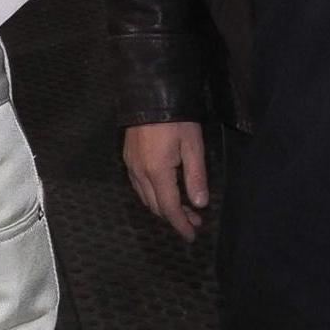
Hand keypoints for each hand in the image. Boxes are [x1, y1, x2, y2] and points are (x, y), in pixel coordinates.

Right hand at [123, 119, 208, 241]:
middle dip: (175, 217)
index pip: (169, 208)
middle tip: (194, 220)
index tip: (191, 236)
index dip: (181, 224)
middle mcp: (139, 173)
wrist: (150, 93)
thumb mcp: (193, 145)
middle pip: (156, 206)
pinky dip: (152, 195)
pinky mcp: (128, 157)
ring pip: (145, 198)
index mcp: (157, 172)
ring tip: (183, 208)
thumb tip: (200, 204)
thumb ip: (196, 176)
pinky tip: (164, 191)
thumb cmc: (176, 118)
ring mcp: (131, 165)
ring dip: (163, 207)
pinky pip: (138, 186)